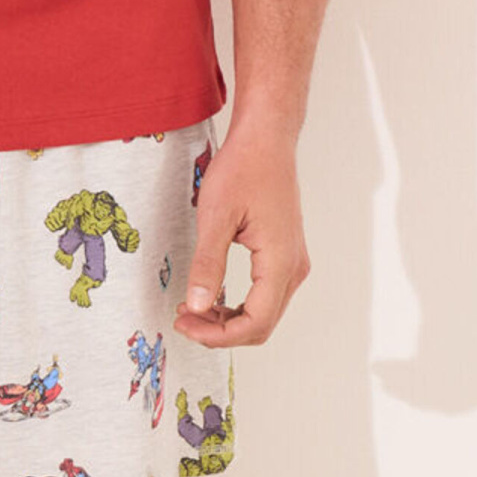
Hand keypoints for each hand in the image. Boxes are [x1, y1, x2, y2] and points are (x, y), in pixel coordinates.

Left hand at [171, 115, 308, 346]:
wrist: (266, 141)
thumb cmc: (243, 170)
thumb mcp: (215, 216)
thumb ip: (208, 264)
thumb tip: (198, 306)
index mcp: (280, 262)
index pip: (256, 323)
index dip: (218, 335)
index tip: (185, 324)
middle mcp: (293, 268)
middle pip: (262, 324)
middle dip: (221, 331)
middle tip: (183, 318)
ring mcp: (292, 262)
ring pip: (264, 312)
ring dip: (228, 319)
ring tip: (192, 308)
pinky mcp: (284, 255)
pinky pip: (265, 295)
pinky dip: (238, 303)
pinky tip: (211, 295)